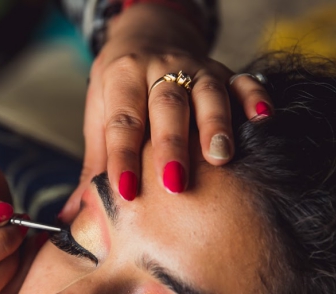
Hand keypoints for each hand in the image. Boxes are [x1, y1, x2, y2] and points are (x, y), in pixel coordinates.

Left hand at [59, 3, 271, 221]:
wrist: (146, 34)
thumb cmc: (120, 87)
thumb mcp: (100, 115)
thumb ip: (93, 166)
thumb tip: (71, 217)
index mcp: (123, 78)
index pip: (123, 122)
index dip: (122, 157)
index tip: (124, 191)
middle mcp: (160, 68)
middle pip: (167, 107)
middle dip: (171, 145)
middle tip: (174, 183)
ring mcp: (196, 68)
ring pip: (207, 93)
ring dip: (215, 126)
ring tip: (220, 158)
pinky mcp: (224, 70)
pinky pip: (244, 81)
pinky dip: (255, 98)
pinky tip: (264, 119)